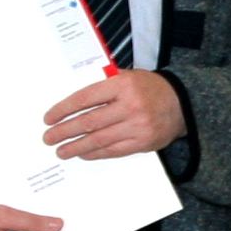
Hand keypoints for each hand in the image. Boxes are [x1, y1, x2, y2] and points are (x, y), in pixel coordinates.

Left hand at [41, 69, 185, 162]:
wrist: (182, 102)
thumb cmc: (148, 88)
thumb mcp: (127, 76)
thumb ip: (103, 86)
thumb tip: (73, 101)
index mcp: (122, 84)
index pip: (84, 98)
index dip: (63, 110)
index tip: (49, 118)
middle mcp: (129, 105)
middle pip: (88, 121)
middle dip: (64, 131)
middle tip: (48, 138)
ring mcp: (137, 126)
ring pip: (99, 140)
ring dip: (76, 147)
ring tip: (61, 151)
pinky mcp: (142, 143)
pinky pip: (113, 151)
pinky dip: (95, 153)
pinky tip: (83, 154)